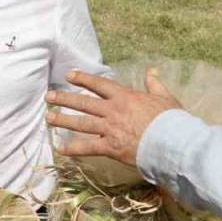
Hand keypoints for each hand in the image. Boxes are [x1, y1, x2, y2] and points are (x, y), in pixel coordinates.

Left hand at [45, 68, 180, 165]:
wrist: (172, 142)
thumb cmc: (171, 120)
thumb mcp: (164, 97)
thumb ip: (154, 83)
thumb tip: (152, 70)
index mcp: (124, 96)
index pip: (98, 84)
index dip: (82, 79)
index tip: (69, 75)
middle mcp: (113, 110)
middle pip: (83, 102)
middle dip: (64, 99)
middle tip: (49, 96)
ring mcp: (110, 129)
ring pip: (81, 123)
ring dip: (63, 120)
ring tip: (49, 118)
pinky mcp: (111, 147)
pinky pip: (88, 148)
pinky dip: (74, 149)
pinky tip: (61, 150)